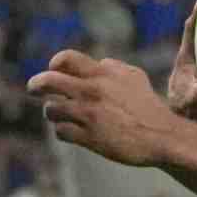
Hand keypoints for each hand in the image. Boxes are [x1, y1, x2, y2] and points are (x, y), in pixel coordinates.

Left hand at [29, 51, 185, 167]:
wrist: (164, 137)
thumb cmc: (149, 106)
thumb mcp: (135, 76)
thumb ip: (112, 67)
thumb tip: (97, 63)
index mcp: (102, 74)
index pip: (64, 59)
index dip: (54, 64)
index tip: (54, 70)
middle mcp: (92, 92)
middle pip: (47, 81)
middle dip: (35, 85)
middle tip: (33, 89)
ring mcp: (89, 115)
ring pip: (51, 109)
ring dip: (54, 113)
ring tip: (62, 116)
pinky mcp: (89, 138)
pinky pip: (61, 132)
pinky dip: (64, 132)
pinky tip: (73, 132)